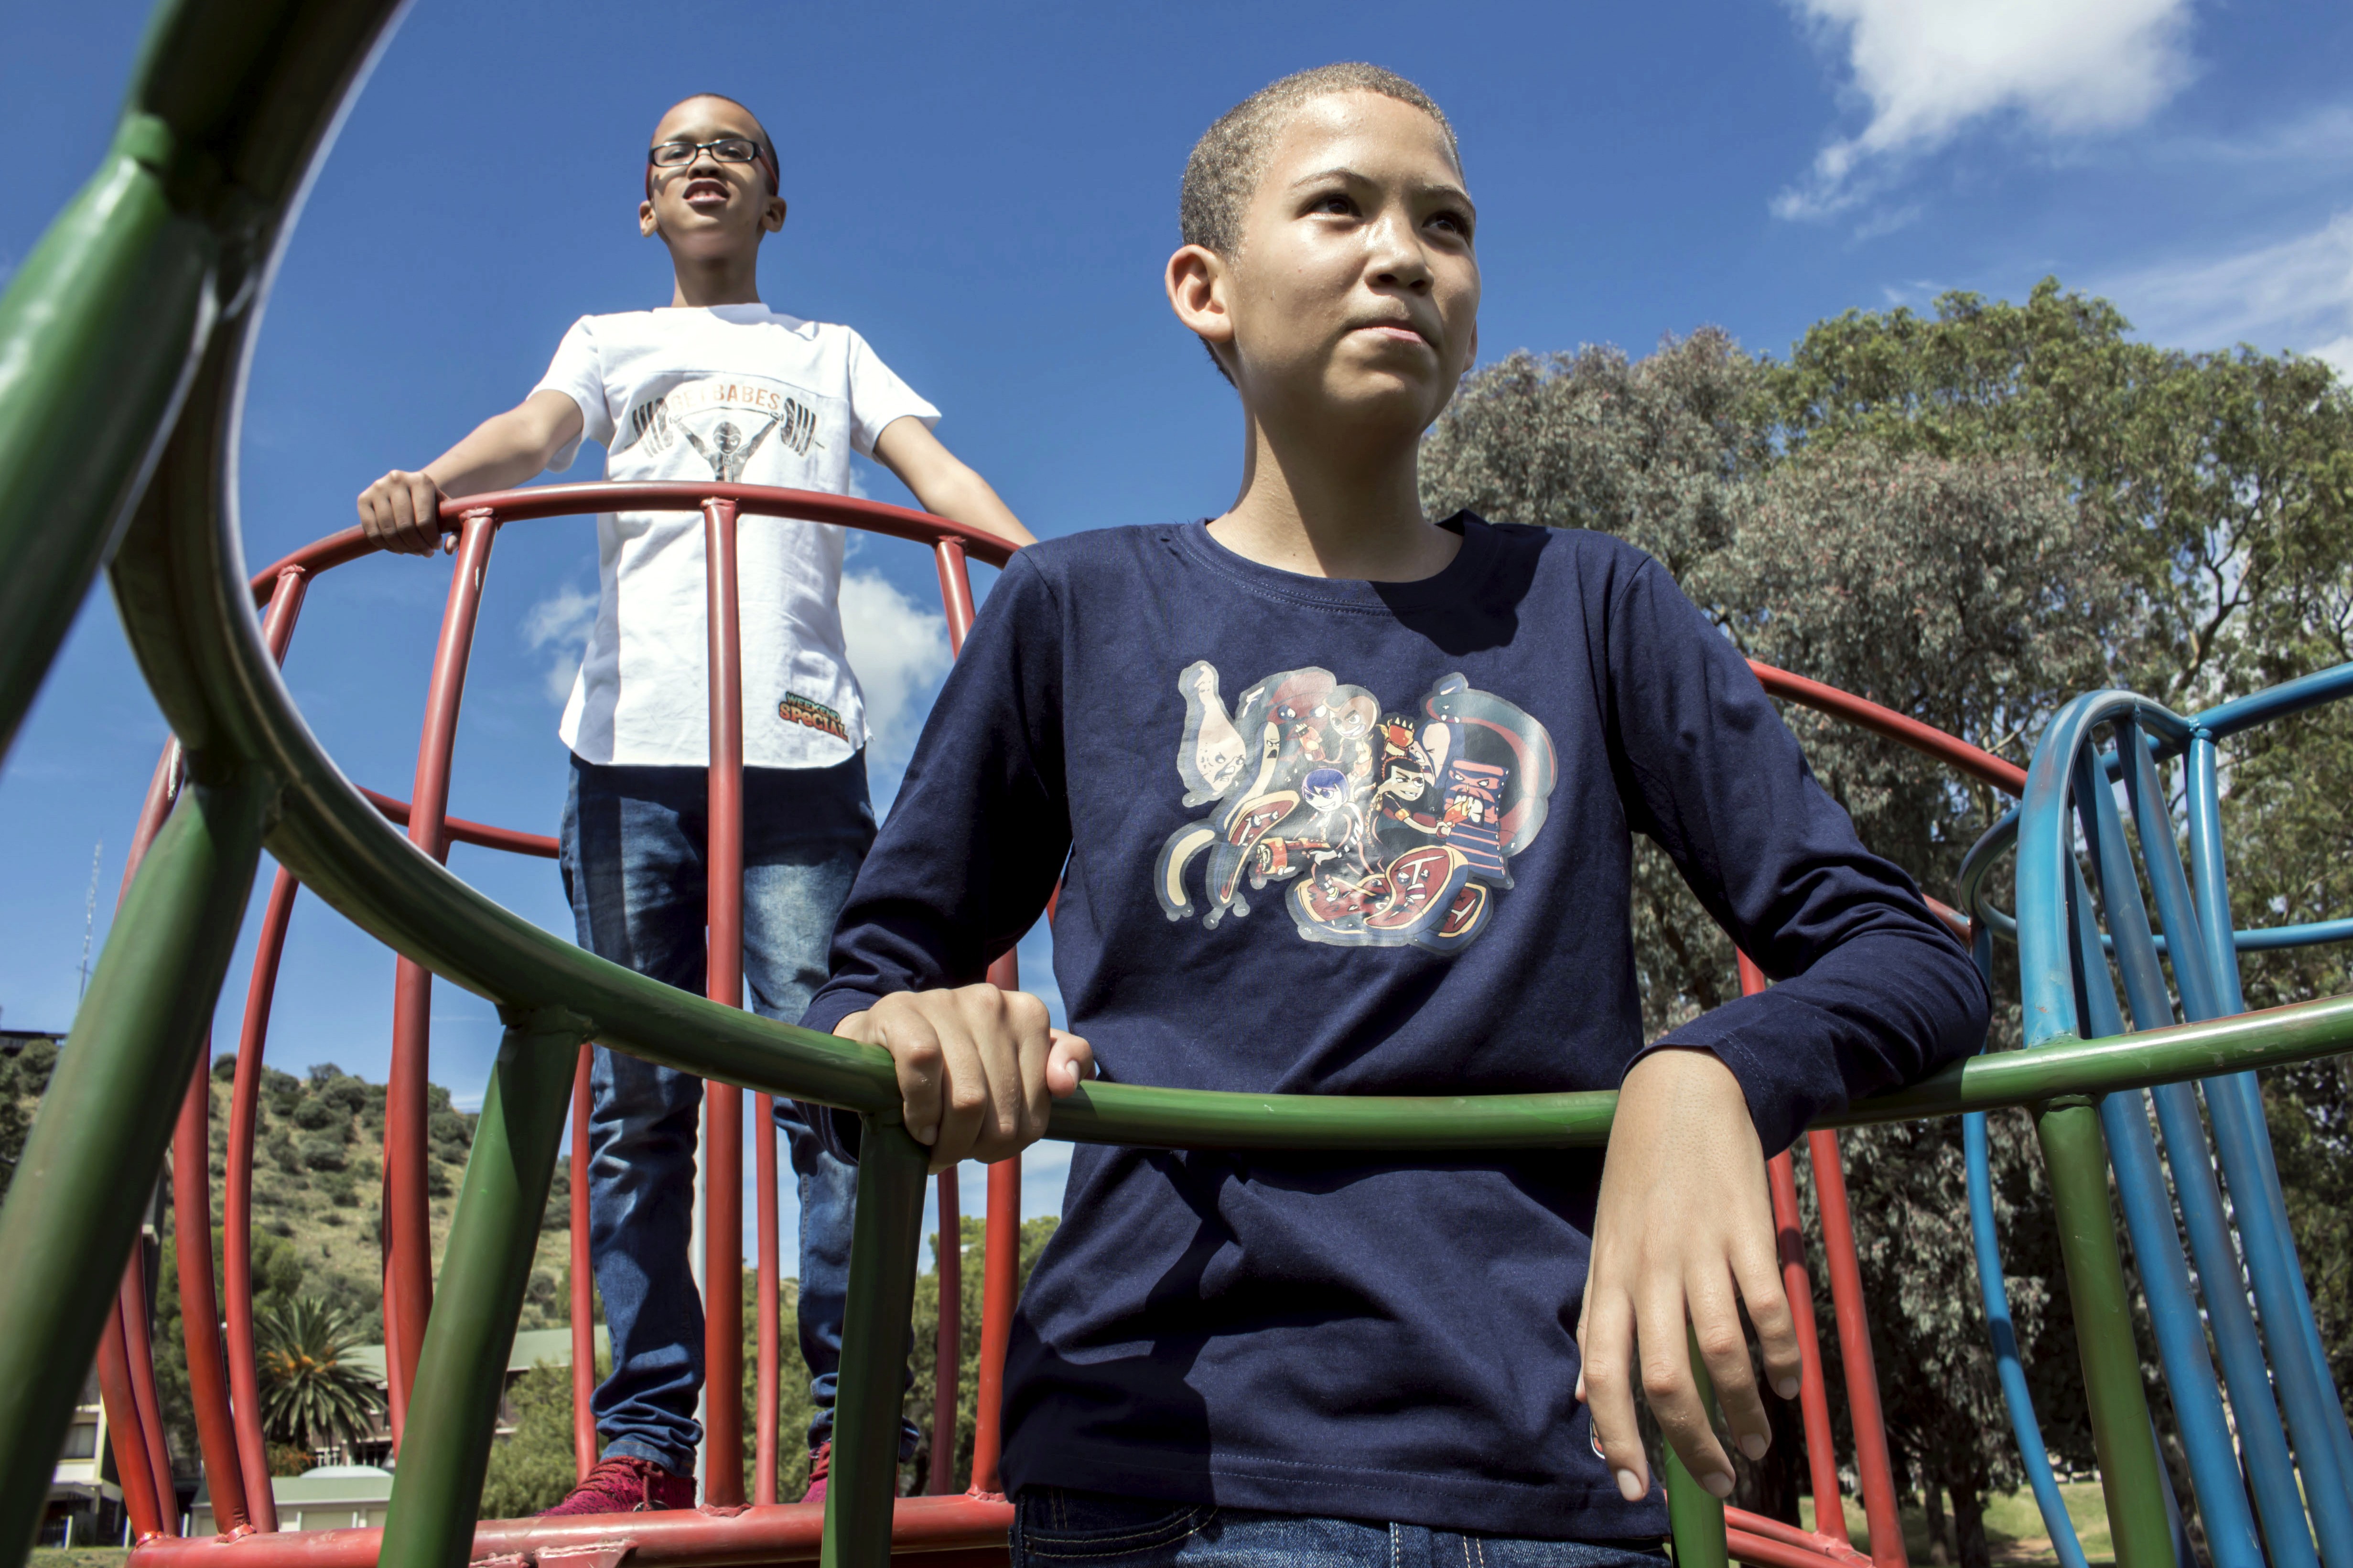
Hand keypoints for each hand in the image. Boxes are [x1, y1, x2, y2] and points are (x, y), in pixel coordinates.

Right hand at [356, 469, 450, 555]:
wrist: (412, 492)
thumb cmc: (435, 507)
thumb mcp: (451, 516)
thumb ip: (459, 532)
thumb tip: (448, 549)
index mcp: (421, 480)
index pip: (424, 520)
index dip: (430, 539)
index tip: (436, 546)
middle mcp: (396, 479)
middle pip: (405, 526)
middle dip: (417, 546)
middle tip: (426, 553)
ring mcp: (377, 488)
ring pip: (388, 531)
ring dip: (403, 548)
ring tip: (414, 551)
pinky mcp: (363, 499)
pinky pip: (372, 532)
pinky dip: (386, 546)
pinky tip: (399, 549)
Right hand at [835, 986, 1093, 1171]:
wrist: (882, 1039)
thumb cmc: (955, 1063)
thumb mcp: (1014, 1064)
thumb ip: (1058, 1065)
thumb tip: (1065, 1084)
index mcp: (1028, 1014)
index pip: (1037, 1107)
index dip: (1011, 1139)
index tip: (987, 1143)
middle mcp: (992, 1001)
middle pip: (1002, 1110)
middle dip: (977, 1145)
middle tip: (954, 1151)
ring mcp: (946, 1002)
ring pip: (968, 1097)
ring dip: (947, 1140)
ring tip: (934, 1144)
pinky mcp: (902, 1012)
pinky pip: (923, 1067)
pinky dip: (921, 1109)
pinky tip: (917, 1125)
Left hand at [1576, 1047, 1798, 1504]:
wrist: (1682, 1095)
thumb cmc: (1639, 1178)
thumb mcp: (1605, 1244)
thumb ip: (1599, 1318)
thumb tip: (1583, 1396)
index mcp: (1610, 1276)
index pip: (1600, 1372)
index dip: (1614, 1436)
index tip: (1634, 1490)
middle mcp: (1648, 1269)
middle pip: (1664, 1378)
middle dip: (1690, 1443)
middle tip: (1717, 1479)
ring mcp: (1698, 1250)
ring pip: (1722, 1352)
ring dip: (1745, 1409)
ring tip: (1757, 1441)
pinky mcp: (1746, 1231)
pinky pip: (1766, 1309)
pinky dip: (1781, 1357)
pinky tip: (1787, 1384)